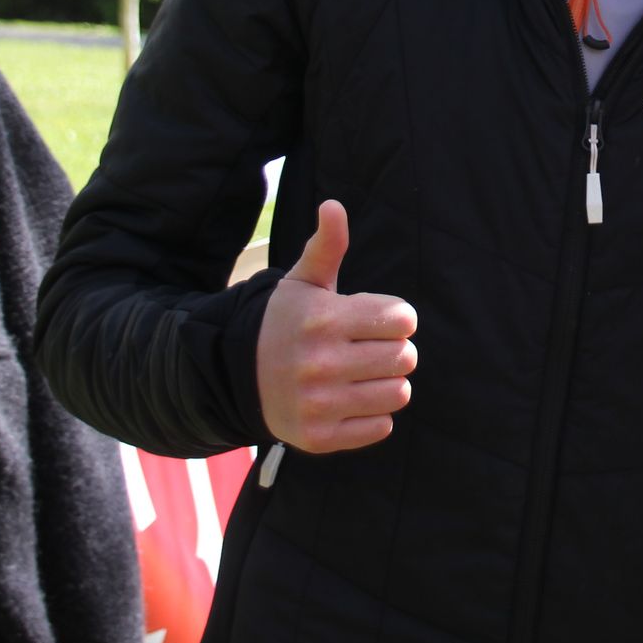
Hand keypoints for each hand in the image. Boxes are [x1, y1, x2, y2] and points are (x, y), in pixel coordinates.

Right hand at [255, 199, 416, 453]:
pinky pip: (381, 427)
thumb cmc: (285, 322)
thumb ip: (327, 246)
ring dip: (389, 382)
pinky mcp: (320, 437)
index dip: (397, 316)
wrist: (237, 375)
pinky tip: (352, 399)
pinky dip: (374, 415)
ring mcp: (320, 403)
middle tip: (373, 347)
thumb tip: (334, 205)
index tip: (379, 318)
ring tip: (365, 372)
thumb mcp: (303, 282)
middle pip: (405, 357)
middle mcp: (321, 363)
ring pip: (398, 393)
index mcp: (324, 320)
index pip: (402, 319)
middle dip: (396, 349)